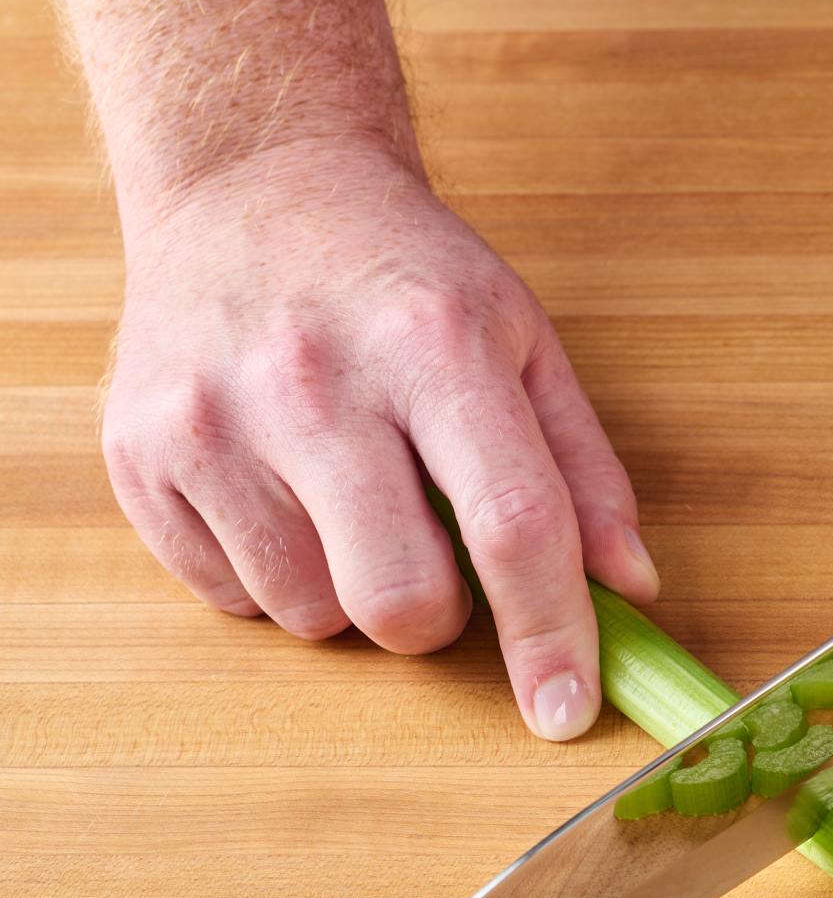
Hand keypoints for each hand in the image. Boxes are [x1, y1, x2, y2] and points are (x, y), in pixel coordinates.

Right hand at [102, 141, 658, 739]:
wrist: (254, 185)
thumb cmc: (407, 279)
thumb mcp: (525, 343)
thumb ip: (585, 472)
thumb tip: (629, 589)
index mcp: (435, 345)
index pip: (511, 524)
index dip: (548, 634)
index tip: (566, 712)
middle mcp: (313, 379)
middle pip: (399, 598)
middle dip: (436, 616)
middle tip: (432, 549)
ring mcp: (211, 417)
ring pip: (310, 614)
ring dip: (348, 589)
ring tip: (347, 495)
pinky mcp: (138, 451)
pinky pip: (229, 598)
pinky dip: (273, 572)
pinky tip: (280, 487)